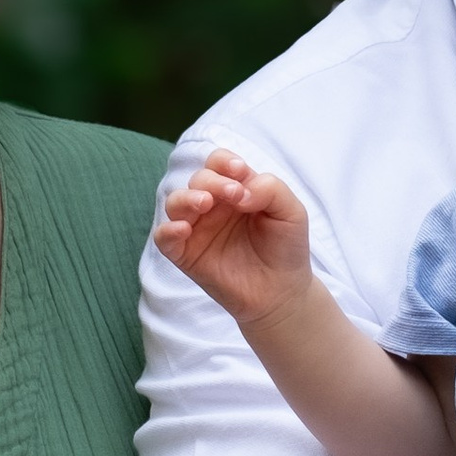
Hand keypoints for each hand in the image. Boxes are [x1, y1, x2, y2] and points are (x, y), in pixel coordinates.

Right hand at [154, 149, 317, 331]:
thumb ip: (271, 189)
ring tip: (205, 203)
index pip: (218, 163)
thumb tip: (239, 191)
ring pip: (175, 203)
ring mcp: (197, 230)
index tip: (240, 172)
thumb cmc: (286, 248)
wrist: (282, 293)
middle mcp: (213, 206)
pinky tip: (184, 229)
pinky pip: (164, 238)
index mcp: (235, 190)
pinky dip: (168, 230)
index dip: (224, 162)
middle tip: (235, 195)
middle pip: (198, 179)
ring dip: (187, 198)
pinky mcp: (186, 255)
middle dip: (213, 181)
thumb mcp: (292, 212)